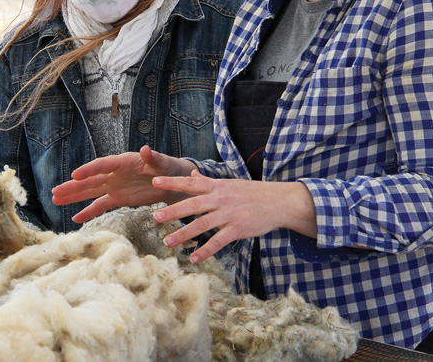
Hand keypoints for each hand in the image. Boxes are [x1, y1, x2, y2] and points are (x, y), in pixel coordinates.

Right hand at [51, 145, 193, 222]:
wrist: (171, 181)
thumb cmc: (167, 168)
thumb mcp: (163, 163)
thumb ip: (154, 158)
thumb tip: (146, 149)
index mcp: (124, 162)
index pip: (103, 165)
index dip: (89, 170)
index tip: (75, 175)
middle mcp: (115, 173)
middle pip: (90, 180)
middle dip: (73, 186)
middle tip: (55, 192)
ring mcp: (114, 186)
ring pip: (90, 192)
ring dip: (74, 196)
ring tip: (55, 200)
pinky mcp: (118, 198)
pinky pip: (101, 205)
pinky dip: (88, 212)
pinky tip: (75, 219)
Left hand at [149, 171, 316, 263]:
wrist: (278, 201)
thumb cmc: (251, 193)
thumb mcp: (229, 184)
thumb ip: (209, 181)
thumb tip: (193, 174)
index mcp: (217, 186)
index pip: (191, 183)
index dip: (173, 182)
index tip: (154, 182)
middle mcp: (221, 199)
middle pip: (193, 204)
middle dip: (173, 211)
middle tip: (156, 217)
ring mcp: (229, 215)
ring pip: (203, 225)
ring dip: (184, 234)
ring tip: (168, 242)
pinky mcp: (238, 229)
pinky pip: (219, 241)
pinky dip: (206, 250)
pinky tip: (194, 258)